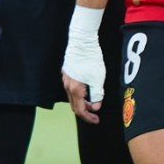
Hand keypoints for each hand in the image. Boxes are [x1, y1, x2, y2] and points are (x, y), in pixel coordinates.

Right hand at [60, 6, 106, 123]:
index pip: (80, 109)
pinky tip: (89, 90)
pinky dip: (80, 94)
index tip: (96, 120)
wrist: (82, 42)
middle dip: (86, 111)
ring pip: (73, 96)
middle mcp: (67, 85)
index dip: (88, 117)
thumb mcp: (98, 79)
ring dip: (84, 102)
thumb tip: (96, 106)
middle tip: (96, 114)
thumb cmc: (91, 59)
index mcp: (74, 89)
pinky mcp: (67, 73)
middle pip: (75, 104)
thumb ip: (97, 94)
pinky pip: (72, 88)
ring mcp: (65, 79)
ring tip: (95, 101)